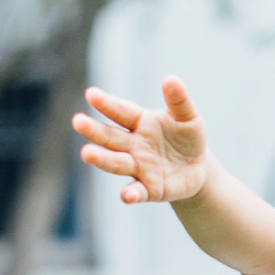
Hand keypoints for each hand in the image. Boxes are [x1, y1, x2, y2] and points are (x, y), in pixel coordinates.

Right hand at [73, 76, 208, 204]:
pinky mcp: (149, 189)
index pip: (121, 112)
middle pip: (110, 137)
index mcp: (141, 123)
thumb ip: (179, 100)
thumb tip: (171, 79)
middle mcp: (134, 145)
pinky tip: (127, 196)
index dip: (107, 104)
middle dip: (94, 130)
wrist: (197, 168)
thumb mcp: (188, 117)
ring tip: (87, 154)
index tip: (91, 94)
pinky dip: (131, 194)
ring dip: (102, 159)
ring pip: (117, 163)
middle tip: (77, 121)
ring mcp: (139, 167)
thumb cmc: (187, 138)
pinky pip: (138, 191)